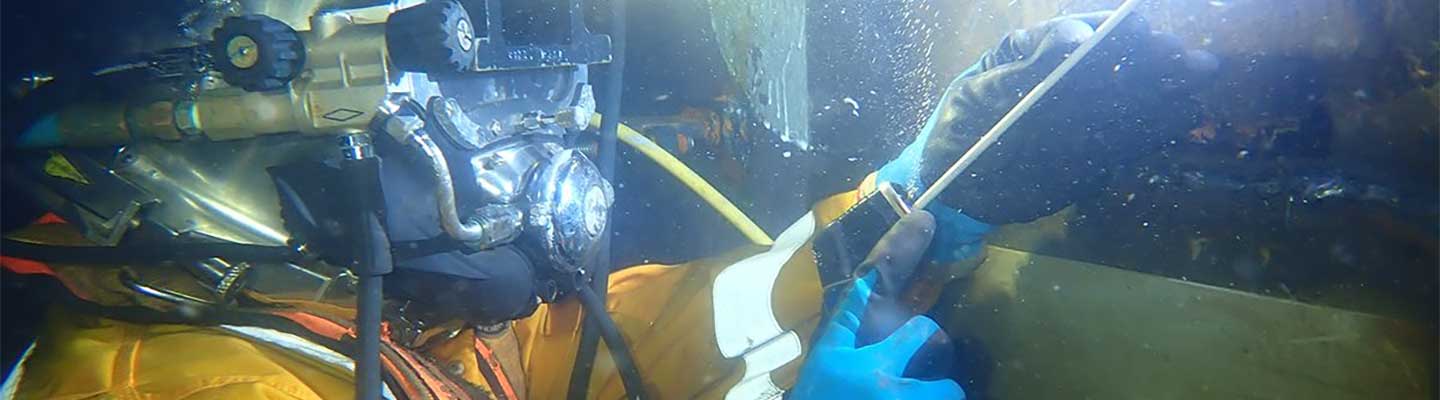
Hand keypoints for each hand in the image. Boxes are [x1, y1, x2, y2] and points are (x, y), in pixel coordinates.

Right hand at [792, 275, 965, 398]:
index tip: (923, 333)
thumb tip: (865, 278)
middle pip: (951, 390)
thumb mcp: (828, 352)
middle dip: (948, 388)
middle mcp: (899, 393)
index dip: (925, 329)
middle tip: (938, 386)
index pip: (920, 333)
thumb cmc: (817, 389)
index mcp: (880, 363)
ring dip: (937, 399)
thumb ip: (849, 318)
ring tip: (924, 396)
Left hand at [912, 12, 1216, 223]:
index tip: (1137, 28)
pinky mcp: (1095, 155)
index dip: (1112, 30)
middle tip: (1181, 54)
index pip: (1081, 35)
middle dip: (1152, 56)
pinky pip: (1132, 139)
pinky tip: (1185, 113)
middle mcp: (1067, 82)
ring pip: (1134, 99)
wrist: (953, 192)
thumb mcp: (982, 93)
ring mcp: (1084, 119)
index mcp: (1037, 53)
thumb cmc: (959, 130)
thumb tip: (1078, 36)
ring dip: (1166, 87)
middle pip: (1117, 64)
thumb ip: (1029, 66)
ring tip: (1198, 74)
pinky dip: (1158, 128)